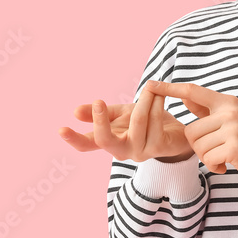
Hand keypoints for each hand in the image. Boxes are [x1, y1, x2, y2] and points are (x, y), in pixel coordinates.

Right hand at [58, 87, 193, 161]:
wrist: (176, 131)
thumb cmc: (145, 121)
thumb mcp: (120, 114)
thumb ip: (100, 113)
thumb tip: (75, 112)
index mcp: (111, 141)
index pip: (87, 144)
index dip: (73, 139)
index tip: (61, 129)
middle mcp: (123, 151)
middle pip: (104, 141)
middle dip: (100, 120)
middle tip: (98, 102)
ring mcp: (141, 152)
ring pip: (137, 122)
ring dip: (144, 100)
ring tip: (149, 86)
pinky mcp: (160, 148)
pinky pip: (155, 121)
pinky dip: (156, 102)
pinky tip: (159, 94)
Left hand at [144, 80, 237, 187]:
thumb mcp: (228, 120)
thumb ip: (206, 109)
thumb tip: (185, 96)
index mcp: (226, 102)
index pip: (193, 92)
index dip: (171, 88)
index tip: (151, 84)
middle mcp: (230, 111)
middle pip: (190, 130)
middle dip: (199, 146)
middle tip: (218, 149)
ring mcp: (234, 128)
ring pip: (197, 146)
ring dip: (207, 157)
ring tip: (224, 155)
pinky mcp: (235, 147)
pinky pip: (207, 158)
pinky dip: (214, 165)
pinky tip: (227, 164)